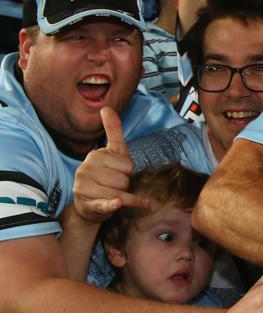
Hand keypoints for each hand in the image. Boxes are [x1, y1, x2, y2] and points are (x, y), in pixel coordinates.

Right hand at [71, 107, 147, 222]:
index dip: (128, 170)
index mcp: (94, 155)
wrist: (89, 205)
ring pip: (121, 192)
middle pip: (124, 178)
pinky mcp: (89, 204)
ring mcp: (84, 188)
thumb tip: (107, 107)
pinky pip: (106, 203)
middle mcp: (85, 170)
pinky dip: (114, 205)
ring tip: (111, 194)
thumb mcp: (113, 152)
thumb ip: (113, 130)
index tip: (117, 171)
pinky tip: (119, 204)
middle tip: (114, 185)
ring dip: (122, 195)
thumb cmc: (105, 175)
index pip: (128, 164)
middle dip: (125, 184)